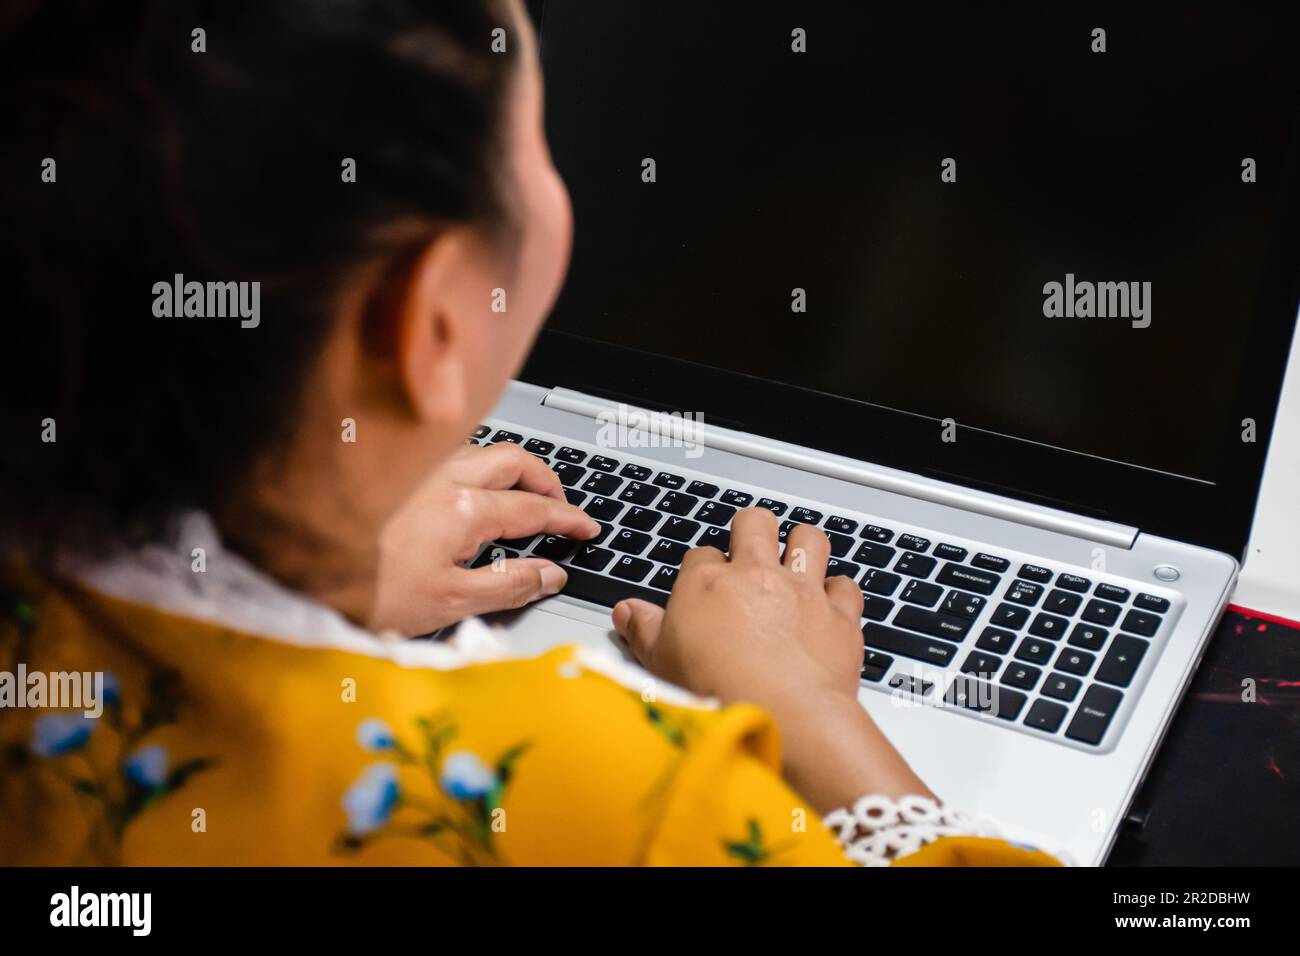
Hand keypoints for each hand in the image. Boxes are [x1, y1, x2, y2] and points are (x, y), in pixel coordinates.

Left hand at [369, 441, 598, 634]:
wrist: (296, 573)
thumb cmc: (365, 590)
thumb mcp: (451, 603)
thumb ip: (509, 585)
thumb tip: (551, 574)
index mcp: (465, 509)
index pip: (534, 508)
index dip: (568, 518)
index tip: (587, 528)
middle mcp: (443, 476)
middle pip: (514, 459)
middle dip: (545, 479)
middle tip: (559, 505)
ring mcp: (416, 470)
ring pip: (480, 452)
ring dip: (510, 470)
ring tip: (518, 497)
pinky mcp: (393, 474)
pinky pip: (450, 457)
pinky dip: (476, 469)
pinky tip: (466, 492)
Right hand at [612, 508, 932, 811]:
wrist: (782, 716)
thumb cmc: (719, 692)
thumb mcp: (661, 664)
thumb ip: (643, 631)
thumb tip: (626, 613)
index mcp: (707, 583)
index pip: (700, 554)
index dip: (702, 568)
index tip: (704, 588)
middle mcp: (757, 575)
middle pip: (755, 523)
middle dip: (752, 530)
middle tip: (751, 550)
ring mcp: (802, 591)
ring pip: (808, 538)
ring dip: (803, 545)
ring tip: (797, 560)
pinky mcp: (839, 615)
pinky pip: (847, 586)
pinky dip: (840, 592)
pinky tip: (832, 604)